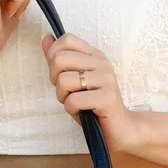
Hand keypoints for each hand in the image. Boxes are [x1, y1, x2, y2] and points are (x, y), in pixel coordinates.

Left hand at [41, 32, 135, 152]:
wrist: (120, 128)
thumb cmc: (93, 107)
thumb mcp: (73, 82)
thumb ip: (60, 61)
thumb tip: (46, 39)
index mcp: (94, 56)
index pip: (66, 40)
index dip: (54, 58)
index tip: (61, 76)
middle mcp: (101, 63)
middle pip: (60, 59)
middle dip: (55, 81)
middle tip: (67, 93)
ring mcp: (106, 80)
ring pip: (63, 80)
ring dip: (63, 97)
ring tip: (75, 104)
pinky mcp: (107, 98)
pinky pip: (73, 100)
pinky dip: (71, 109)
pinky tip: (81, 112)